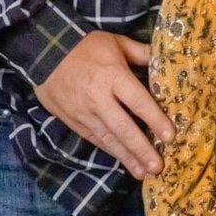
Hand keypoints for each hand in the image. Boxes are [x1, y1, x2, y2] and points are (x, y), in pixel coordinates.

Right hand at [34, 31, 173, 178]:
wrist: (44, 53)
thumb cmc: (86, 46)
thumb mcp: (116, 42)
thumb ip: (140, 53)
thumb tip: (164, 60)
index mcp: (113, 75)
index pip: (139, 102)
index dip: (155, 120)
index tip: (170, 136)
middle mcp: (98, 98)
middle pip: (123, 128)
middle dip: (141, 149)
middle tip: (158, 167)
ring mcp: (83, 112)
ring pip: (108, 139)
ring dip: (126, 157)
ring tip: (143, 173)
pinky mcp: (72, 120)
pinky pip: (93, 139)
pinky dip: (109, 151)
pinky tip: (122, 161)